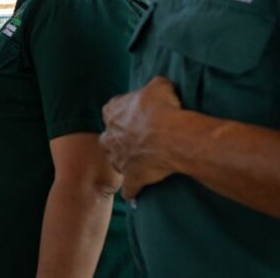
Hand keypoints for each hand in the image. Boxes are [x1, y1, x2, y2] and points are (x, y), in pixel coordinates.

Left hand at [100, 76, 184, 199]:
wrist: (171, 137)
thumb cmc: (163, 108)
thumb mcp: (159, 86)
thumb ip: (153, 86)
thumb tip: (158, 87)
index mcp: (112, 112)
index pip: (111, 110)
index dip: (124, 113)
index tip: (136, 115)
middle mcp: (110, 136)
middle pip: (108, 138)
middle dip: (118, 139)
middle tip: (135, 139)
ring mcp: (119, 159)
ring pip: (115, 161)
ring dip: (124, 162)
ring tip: (138, 162)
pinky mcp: (131, 178)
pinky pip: (129, 189)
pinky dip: (133, 190)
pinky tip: (137, 192)